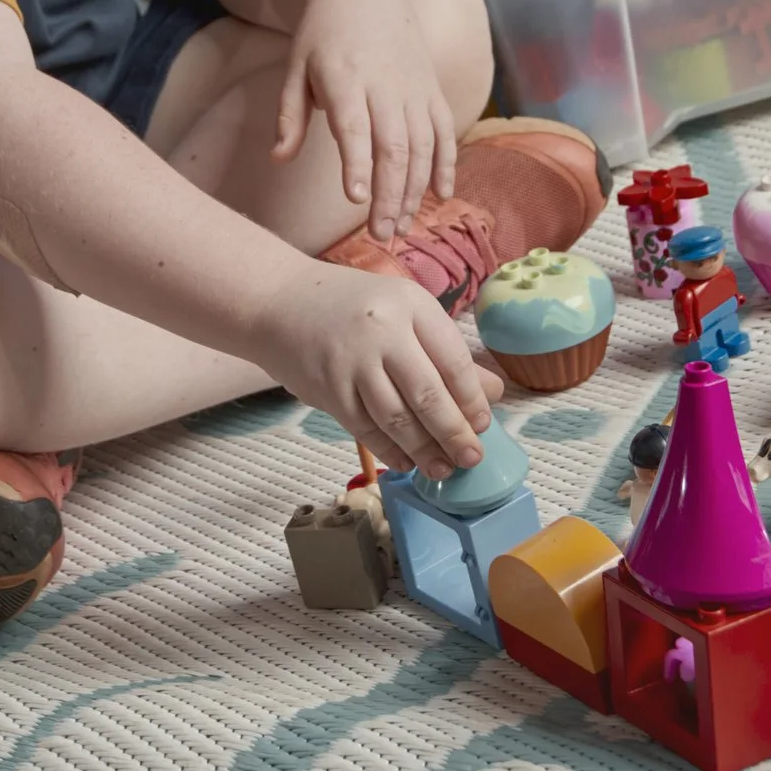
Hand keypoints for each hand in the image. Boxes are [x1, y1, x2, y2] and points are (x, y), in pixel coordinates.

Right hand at [256, 259, 502, 478]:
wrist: (277, 301)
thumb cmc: (349, 306)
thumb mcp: (403, 311)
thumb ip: (444, 350)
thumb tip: (493, 393)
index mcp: (409, 304)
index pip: (453, 359)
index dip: (472, 399)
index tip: (483, 425)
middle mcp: (381, 331)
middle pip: (428, 394)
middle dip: (454, 433)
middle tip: (471, 458)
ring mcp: (351, 362)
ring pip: (397, 418)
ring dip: (424, 450)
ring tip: (442, 469)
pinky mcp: (327, 389)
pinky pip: (365, 429)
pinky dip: (388, 450)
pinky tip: (405, 462)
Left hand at [272, 0, 460, 243]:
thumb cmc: (321, 32)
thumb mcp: (296, 67)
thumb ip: (290, 115)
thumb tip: (278, 159)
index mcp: (346, 78)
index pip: (354, 127)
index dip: (357, 164)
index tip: (356, 198)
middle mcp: (386, 85)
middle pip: (394, 145)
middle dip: (390, 193)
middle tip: (382, 234)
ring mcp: (414, 88)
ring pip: (422, 145)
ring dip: (414, 190)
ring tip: (401, 226)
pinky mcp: (431, 89)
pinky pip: (445, 131)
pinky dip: (446, 164)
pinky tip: (440, 196)